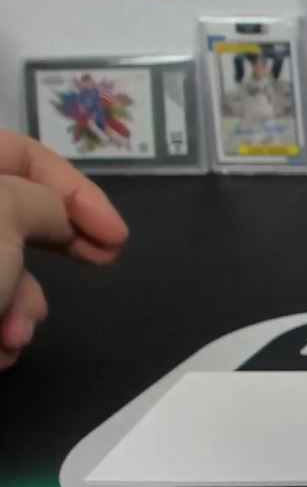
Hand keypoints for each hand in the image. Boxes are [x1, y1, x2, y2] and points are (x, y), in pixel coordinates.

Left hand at [0, 129, 127, 367]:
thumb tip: (56, 218)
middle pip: (14, 211)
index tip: (115, 235)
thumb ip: (45, 204)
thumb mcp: (2, 214)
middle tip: (102, 265)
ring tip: (15, 334)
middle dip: (58, 250)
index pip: (21, 152)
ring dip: (22, 307)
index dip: (77, 189)